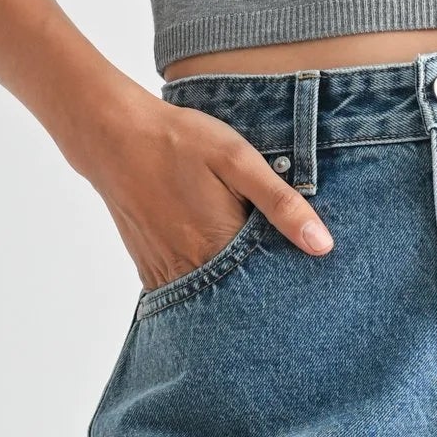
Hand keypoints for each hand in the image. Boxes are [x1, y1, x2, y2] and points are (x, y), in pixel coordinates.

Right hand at [87, 91, 332, 293]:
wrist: (113, 136)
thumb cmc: (179, 141)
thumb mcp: (238, 160)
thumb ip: (281, 204)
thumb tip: (322, 245)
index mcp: (220, 244)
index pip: (270, 284)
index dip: (291, 280)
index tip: (309, 278)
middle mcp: (191, 268)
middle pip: (239, 297)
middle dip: (262, 293)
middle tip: (280, 280)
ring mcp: (165, 271)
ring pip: (209, 300)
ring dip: (230, 293)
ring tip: (250, 277)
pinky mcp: (148, 268)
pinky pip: (181, 293)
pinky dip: (201, 289)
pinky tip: (214, 270)